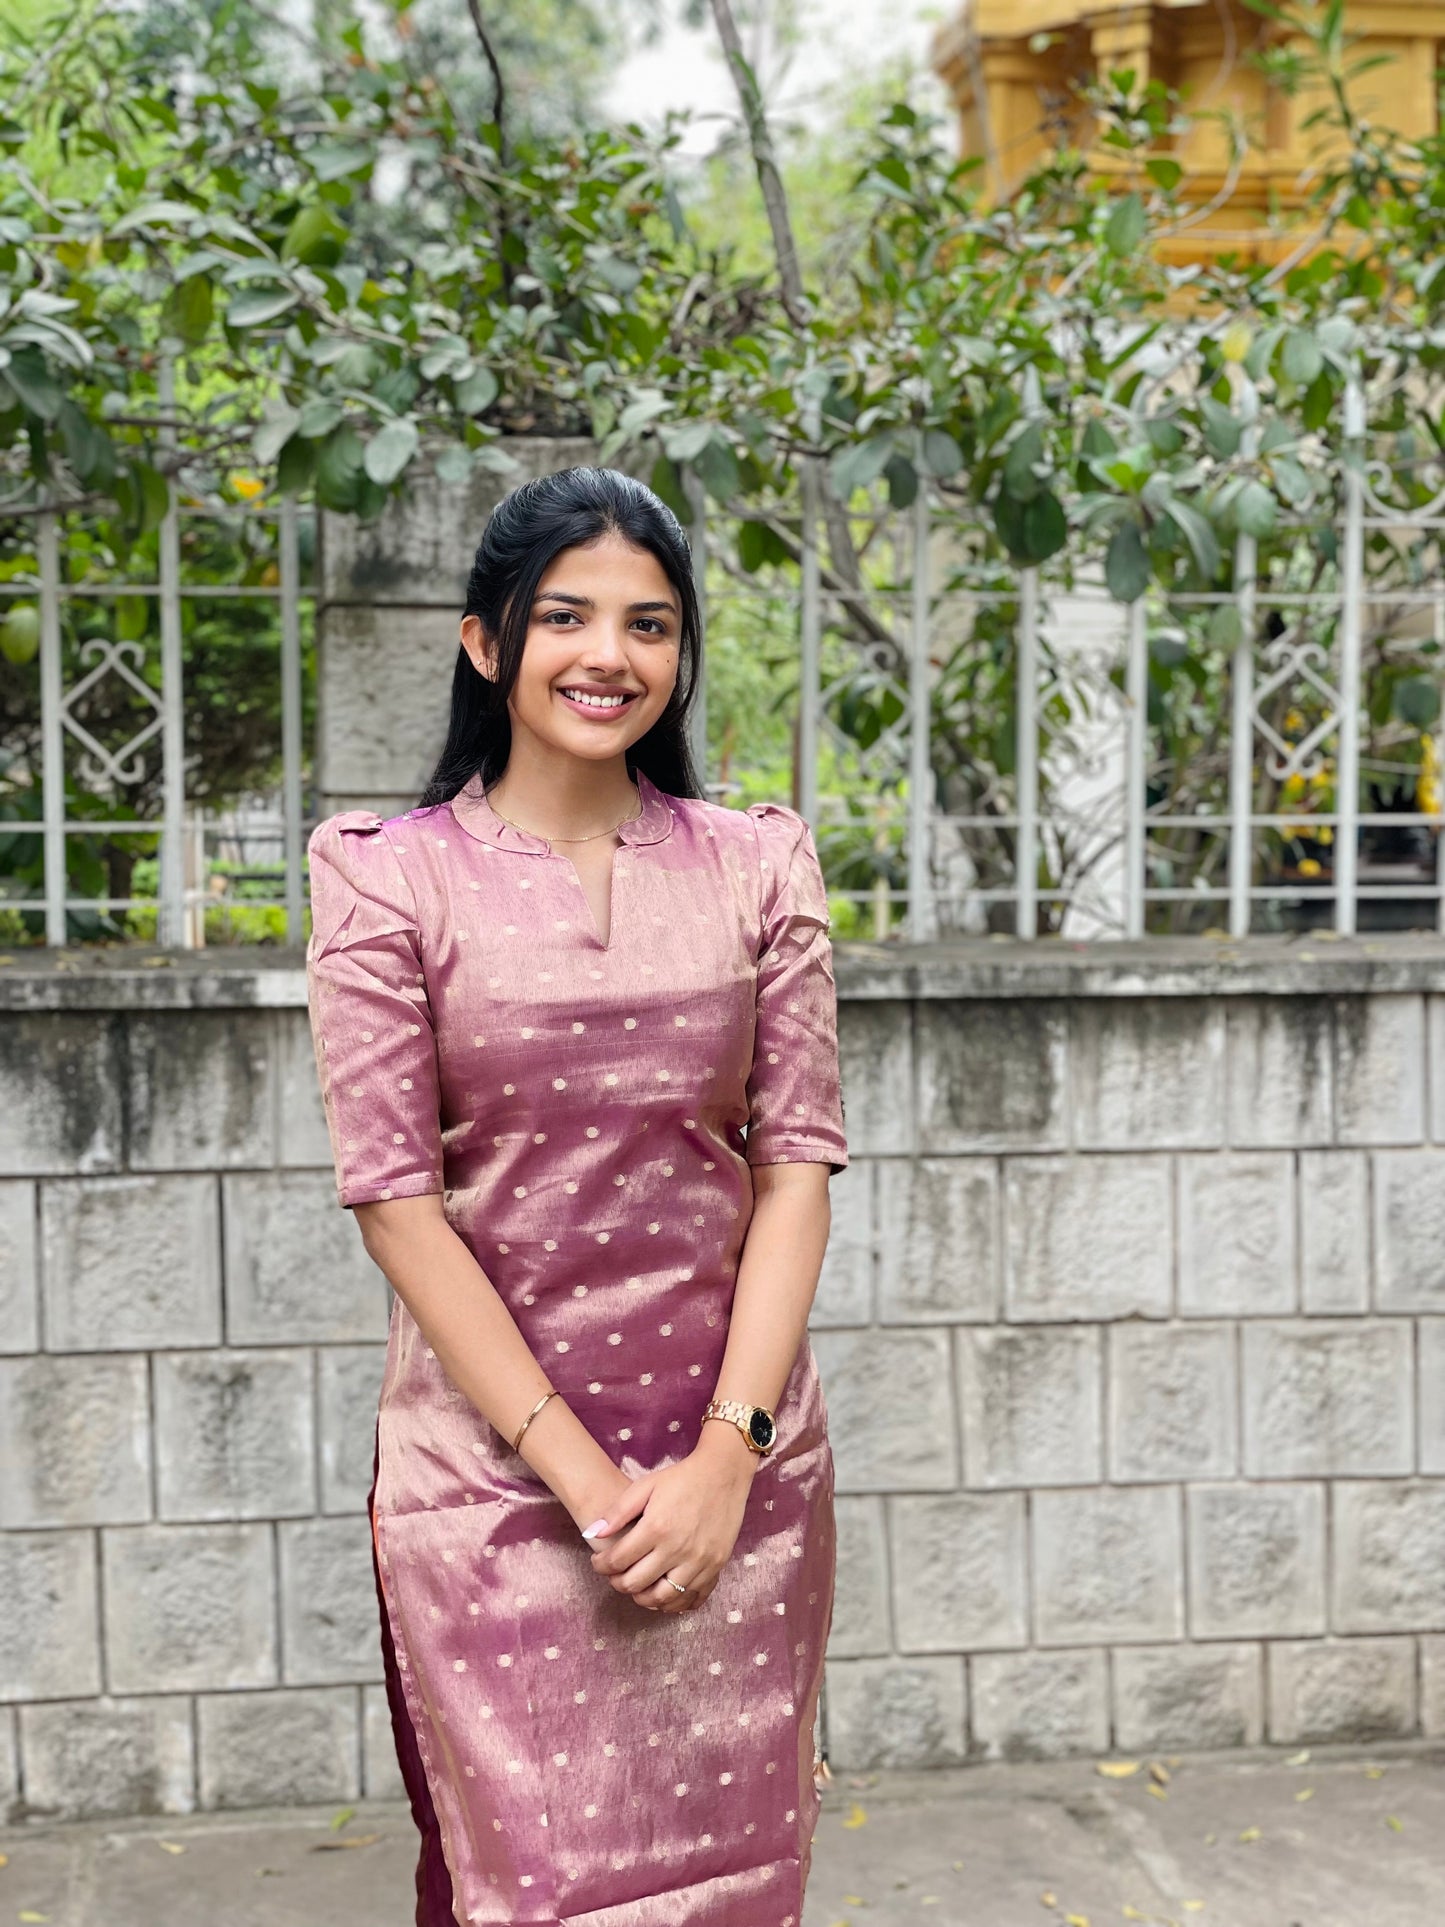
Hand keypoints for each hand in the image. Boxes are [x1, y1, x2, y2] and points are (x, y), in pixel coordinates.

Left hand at [584, 1440, 754, 1614]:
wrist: (723, 1474)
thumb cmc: (682, 1478)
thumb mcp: (646, 1486)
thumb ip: (617, 1511)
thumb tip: (592, 1534)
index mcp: (656, 1528)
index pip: (618, 1560)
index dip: (601, 1565)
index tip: (598, 1562)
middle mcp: (677, 1549)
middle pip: (637, 1584)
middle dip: (618, 1583)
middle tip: (615, 1575)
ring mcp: (699, 1561)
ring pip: (664, 1598)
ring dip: (644, 1598)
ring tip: (637, 1587)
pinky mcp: (716, 1566)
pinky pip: (692, 1598)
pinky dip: (675, 1604)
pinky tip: (664, 1595)